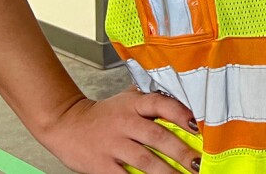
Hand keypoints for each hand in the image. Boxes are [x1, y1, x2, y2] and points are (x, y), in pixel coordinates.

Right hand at [36, 88, 202, 173]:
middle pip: (157, 136)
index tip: (198, 125)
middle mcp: (125, 122)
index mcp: (134, 104)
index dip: (180, 112)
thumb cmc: (104, 114)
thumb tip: (186, 99)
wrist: (66, 124)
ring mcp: (113, 145)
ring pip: (145, 160)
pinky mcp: (101, 165)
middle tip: (199, 163)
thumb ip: (152, 99)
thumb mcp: (127, 100)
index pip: (160, 103)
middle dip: (181, 151)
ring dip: (167, 172)